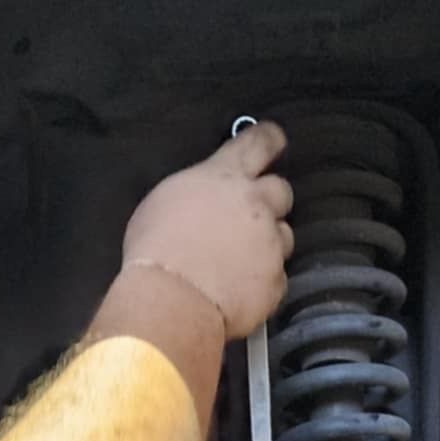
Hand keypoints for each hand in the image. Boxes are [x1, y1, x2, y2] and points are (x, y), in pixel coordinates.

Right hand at [121, 124, 292, 338]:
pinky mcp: (276, 281)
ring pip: (284, 236)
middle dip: (270, 200)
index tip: (274, 140)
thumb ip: (197, 192)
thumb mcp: (165, 201)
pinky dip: (262, 280)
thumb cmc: (156, 250)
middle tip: (250, 214)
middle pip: (281, 190)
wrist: (172, 301)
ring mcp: (270, 244)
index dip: (270, 140)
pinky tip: (239, 288)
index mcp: (225, 178)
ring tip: (239, 259)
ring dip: (268, 243)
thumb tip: (203, 199)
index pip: (259, 143)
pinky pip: (277, 276)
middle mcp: (255, 206)